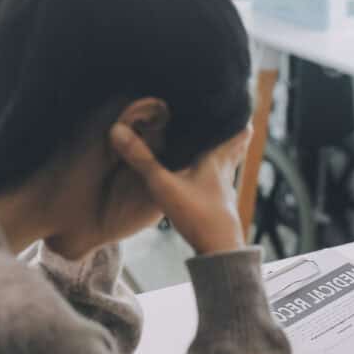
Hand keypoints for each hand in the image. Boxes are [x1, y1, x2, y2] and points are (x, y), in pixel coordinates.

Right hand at [110, 123, 250, 254]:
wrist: (219, 252)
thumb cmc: (197, 216)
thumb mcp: (164, 185)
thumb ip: (141, 159)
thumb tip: (116, 129)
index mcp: (217, 159)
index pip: (235, 131)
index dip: (237, 115)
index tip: (236, 101)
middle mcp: (225, 172)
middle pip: (236, 146)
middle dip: (233, 131)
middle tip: (231, 116)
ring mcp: (225, 191)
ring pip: (229, 165)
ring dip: (225, 152)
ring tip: (217, 141)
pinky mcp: (221, 207)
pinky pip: (220, 183)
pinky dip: (215, 174)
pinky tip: (206, 179)